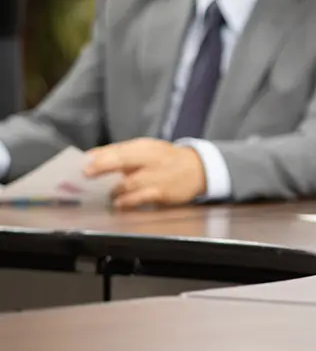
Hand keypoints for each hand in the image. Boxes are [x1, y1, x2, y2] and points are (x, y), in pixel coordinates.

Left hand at [85, 138, 206, 209]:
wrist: (198, 170)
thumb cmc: (165, 160)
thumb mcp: (146, 150)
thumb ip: (120, 153)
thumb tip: (89, 158)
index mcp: (145, 146)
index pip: (118, 149)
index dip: (99, 156)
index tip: (82, 163)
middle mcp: (151, 159)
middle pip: (123, 160)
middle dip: (102, 167)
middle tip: (86, 174)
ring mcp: (158, 176)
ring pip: (130, 183)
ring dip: (113, 190)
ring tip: (106, 194)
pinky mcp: (163, 193)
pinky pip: (141, 198)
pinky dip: (128, 201)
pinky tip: (119, 204)